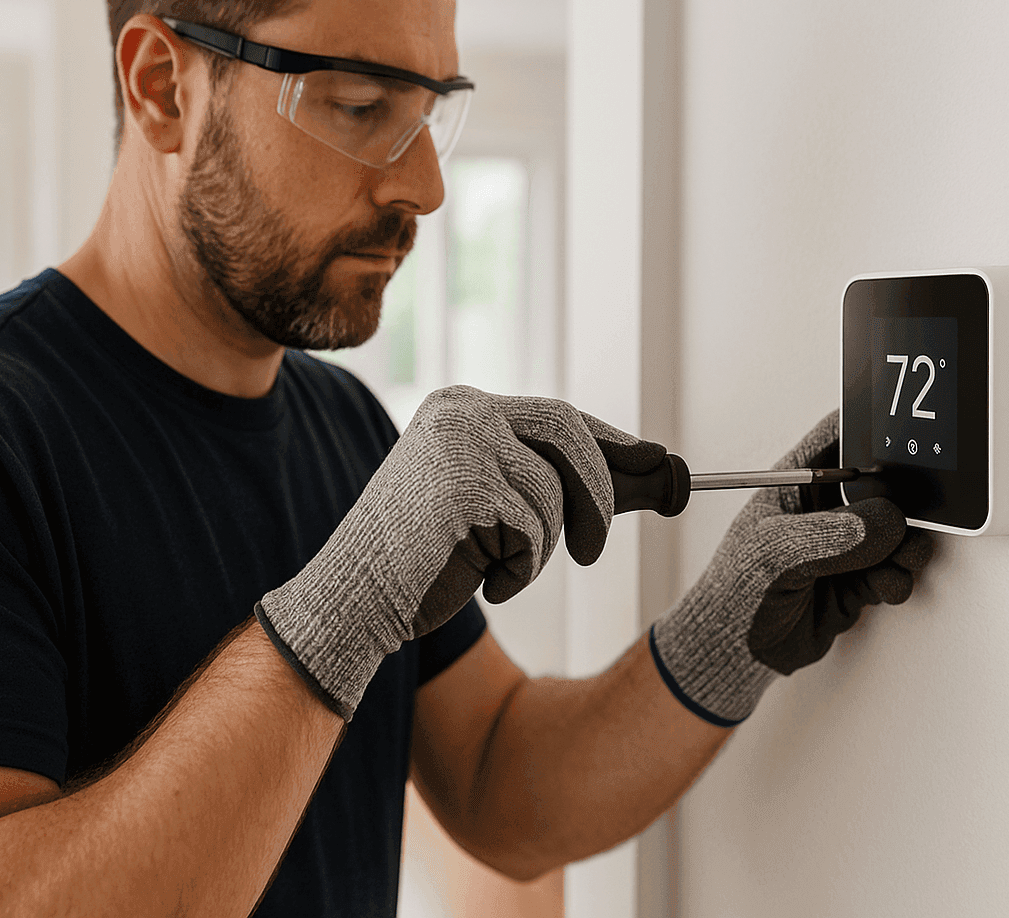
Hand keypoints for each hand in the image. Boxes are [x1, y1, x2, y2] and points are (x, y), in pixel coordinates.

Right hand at [258, 385, 665, 719]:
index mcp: (461, 408)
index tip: (654, 465)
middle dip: (599, 494)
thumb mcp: (494, 510)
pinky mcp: (466, 486)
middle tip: (596, 554)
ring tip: (493, 570)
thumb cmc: (423, 562)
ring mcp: (461, 444)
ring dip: (539, 549)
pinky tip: (480, 581)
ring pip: (553, 495)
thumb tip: (654, 471)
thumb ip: (556, 484)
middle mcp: (461, 412)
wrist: (353, 600)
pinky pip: (533, 531)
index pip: (557, 416)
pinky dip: (519, 570)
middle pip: (568, 435)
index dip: (610, 444)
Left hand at [650, 410, 932, 724]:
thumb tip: (885, 520)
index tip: (907, 437)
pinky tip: (884, 585)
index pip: (842, 435)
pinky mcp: (861, 580)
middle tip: (916, 511)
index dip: (875, 429)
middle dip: (907, 496)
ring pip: (899, 529)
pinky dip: (900, 577)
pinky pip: (896, 569)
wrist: (740, 653)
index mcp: (800, 480)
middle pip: (885, 482)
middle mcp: (829, 507)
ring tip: (903, 556)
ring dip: (909, 542)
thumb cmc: (737, 590)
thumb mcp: (775, 552)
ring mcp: (847, 544)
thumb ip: (830, 534)